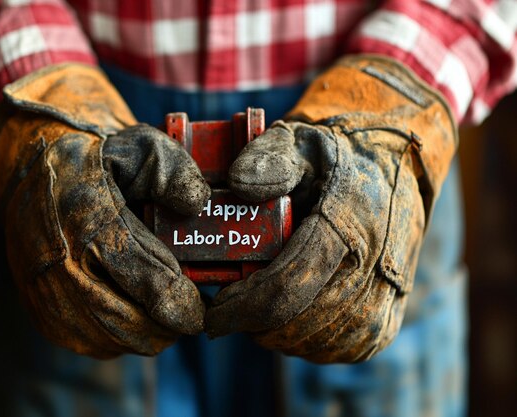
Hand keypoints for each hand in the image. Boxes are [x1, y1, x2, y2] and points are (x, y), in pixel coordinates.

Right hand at [0, 64, 210, 358]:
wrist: (35, 166)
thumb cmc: (97, 158)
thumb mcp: (139, 147)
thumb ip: (172, 171)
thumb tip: (197, 205)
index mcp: (91, 220)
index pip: (146, 280)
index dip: (180, 303)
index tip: (203, 310)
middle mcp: (61, 261)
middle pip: (125, 322)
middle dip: (165, 328)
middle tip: (188, 319)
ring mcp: (45, 289)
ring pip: (105, 338)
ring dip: (141, 336)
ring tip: (162, 318)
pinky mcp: (37, 305)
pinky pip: (83, 341)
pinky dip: (113, 339)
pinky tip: (130, 319)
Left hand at [206, 55, 456, 362]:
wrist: (395, 175)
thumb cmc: (336, 161)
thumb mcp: (300, 143)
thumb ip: (268, 157)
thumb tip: (238, 183)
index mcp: (348, 224)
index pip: (288, 285)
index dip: (242, 307)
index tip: (213, 313)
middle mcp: (374, 268)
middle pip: (296, 322)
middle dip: (253, 322)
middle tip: (231, 308)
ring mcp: (385, 300)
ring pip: (316, 343)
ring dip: (277, 333)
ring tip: (260, 308)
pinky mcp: (387, 321)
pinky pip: (341, 350)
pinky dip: (308, 342)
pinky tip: (292, 317)